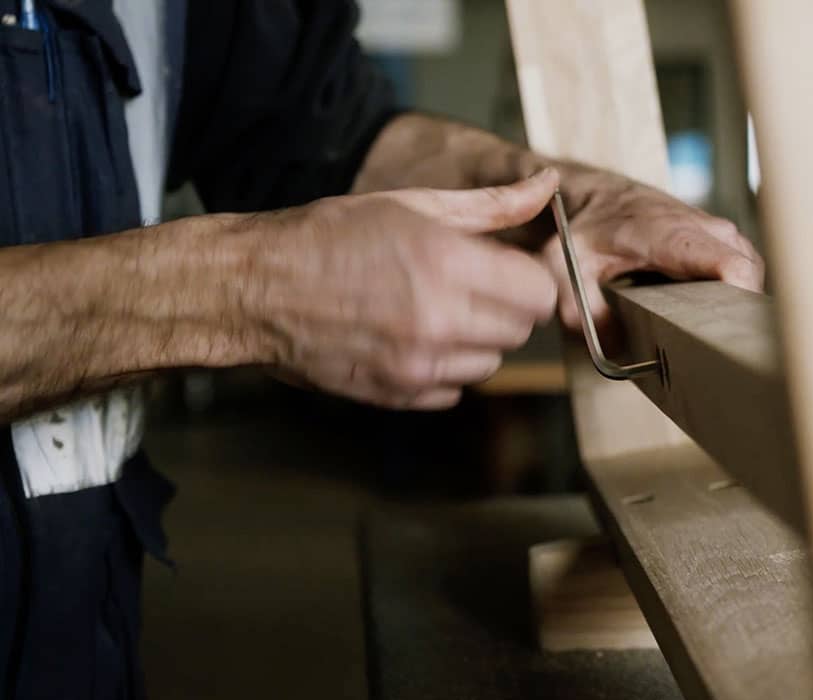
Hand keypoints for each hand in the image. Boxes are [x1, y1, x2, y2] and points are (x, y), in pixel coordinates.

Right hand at [251, 169, 560, 409]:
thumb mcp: (413, 205)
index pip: (539, 294)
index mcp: (447, 264)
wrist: (258, 288)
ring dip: (477, 341)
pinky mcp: (399, 395)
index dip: (529, 280)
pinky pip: (454, 390)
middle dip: (505, 308)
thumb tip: (548, 185)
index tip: (509, 272)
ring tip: (436, 312)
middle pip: (520, 331)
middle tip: (470, 287)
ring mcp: (418, 365)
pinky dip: (444, 370)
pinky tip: (412, 340)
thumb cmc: (332, 236)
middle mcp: (439, 320)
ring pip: (491, 364)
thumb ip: (492, 205)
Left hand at [540, 175, 764, 328]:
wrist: (603, 195)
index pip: (729, 266)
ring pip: (751, 277)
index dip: (741, 301)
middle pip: (748, 279)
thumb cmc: (589, 228)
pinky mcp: (726, 243)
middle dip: (738, 315)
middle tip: (714, 348)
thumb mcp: (567, 265)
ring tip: (711, 335)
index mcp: (671, 235)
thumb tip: (613, 348)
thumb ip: (580, 308)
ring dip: (736, 307)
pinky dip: (734, 296)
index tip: (730, 333)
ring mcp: (721, 235)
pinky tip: (710, 315)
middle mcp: (705, 230)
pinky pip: (745, 273)